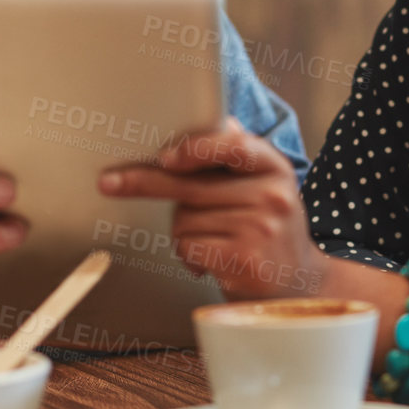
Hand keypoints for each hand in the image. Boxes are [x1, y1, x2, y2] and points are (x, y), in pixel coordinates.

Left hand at [98, 120, 326, 299]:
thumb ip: (239, 159)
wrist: (299, 286)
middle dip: (149, 186)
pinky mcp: (245, 260)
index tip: (163, 157)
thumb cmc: (269, 232)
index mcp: (275, 168)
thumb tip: (225, 122)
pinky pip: (188, 248)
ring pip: (184, 220)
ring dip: (183, 233)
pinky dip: (188, 257)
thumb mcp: (264, 188)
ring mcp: (261, 229)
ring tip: (211, 242)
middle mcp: (273, 195)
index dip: (194, 148)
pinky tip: (210, 262)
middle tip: (109, 183)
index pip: (233, 146)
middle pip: (191, 186)